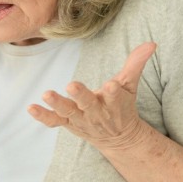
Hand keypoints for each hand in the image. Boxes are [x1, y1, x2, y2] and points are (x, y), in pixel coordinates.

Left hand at [27, 42, 156, 150]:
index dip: (113, 92)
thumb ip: (136, 64)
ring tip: (46, 94)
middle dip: (81, 96)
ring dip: (57, 104)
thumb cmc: (122, 106)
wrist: (118, 138)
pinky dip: (42, 116)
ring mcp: (80, 120)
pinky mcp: (68, 123)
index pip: (115, 97)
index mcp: (114, 104)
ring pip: (68, 113)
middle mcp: (97, 113)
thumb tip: (151, 43)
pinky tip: (31, 108)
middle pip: (89, 105)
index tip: (111, 85)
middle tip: (72, 85)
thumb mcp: (130, 85)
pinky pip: (54, 121)